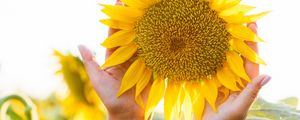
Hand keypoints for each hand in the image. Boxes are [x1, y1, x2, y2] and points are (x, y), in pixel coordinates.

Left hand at [78, 1, 147, 118]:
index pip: (115, 33)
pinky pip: (155, 54)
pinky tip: (162, 30)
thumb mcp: (97, 79)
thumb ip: (91, 62)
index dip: (116, 18)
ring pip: (144, 41)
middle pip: (131, 33)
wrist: (127, 113)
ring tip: (150, 11)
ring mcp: (140, 62)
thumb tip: (80, 44)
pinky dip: (158, 43)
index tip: (119, 2)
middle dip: (133, 18)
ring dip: (147, 26)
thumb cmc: (109, 98)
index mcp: (114, 56)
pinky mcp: (151, 68)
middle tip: (137, 3)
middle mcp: (128, 56)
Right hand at [202, 23, 270, 119]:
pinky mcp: (210, 83)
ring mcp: (223, 80)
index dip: (252, 45)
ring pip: (225, 60)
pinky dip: (210, 57)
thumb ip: (251, 92)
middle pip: (239, 57)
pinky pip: (211, 67)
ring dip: (225, 46)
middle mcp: (236, 80)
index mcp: (246, 85)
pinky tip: (209, 46)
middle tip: (240, 24)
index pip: (251, 61)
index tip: (253, 28)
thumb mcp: (240, 107)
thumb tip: (267, 76)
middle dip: (240, 41)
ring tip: (225, 31)